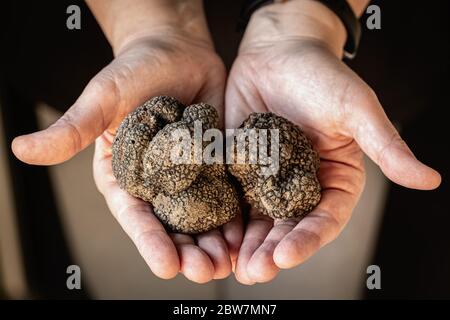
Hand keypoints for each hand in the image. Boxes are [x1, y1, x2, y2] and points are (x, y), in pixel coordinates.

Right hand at [12, 1, 242, 282]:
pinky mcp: (216, 166)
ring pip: (202, 218)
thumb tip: (21, 148)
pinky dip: (235, 216)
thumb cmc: (133, 72)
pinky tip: (246, 235)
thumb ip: (72, 129)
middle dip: (188, 251)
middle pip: (172, 226)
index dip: (149, 242)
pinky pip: (226, 195)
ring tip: (228, 262)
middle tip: (205, 271)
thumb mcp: (102, 100)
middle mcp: (158, 184)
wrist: (176, 53)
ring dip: (215, 242)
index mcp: (124, 176)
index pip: (135, 216)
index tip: (167, 266)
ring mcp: (190, 177)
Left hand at [225, 0, 440, 283]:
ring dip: (245, 244)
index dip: (308, 239)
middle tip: (254, 271)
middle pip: (287, 226)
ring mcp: (266, 179)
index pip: (324, 217)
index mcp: (333, 179)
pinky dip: (223, 218)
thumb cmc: (322, 76)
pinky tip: (213, 235)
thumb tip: (430, 180)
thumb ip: (386, 147)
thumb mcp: (356, 110)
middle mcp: (300, 185)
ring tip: (231, 265)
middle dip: (271, 250)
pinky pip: (231, 196)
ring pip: (257, 219)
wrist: (278, 52)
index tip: (287, 255)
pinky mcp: (239, 167)